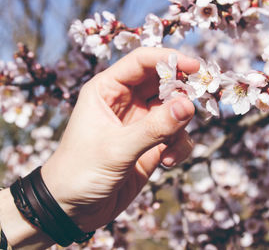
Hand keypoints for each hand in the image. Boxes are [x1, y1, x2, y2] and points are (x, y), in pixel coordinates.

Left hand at [41, 47, 199, 231]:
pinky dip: (180, 147)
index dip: (169, 59)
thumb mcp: (116, 148)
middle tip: (196, 105)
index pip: (141, 62)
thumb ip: (154, 128)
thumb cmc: (80, 171)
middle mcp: (125, 102)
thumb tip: (189, 105)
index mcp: (107, 90)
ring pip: (173, 110)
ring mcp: (140, 124)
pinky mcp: (150, 145)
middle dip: (182, 93)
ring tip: (170, 148)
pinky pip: (176, 136)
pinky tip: (167, 162)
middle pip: (163, 83)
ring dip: (180, 126)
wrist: (72, 209)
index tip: (196, 67)